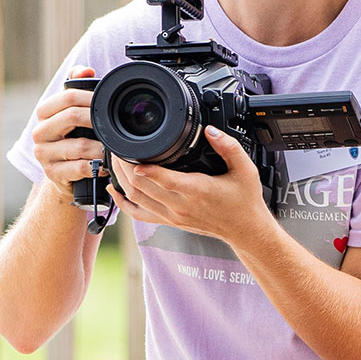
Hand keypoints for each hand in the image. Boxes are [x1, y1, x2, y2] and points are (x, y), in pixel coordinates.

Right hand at [28, 66, 102, 202]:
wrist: (64, 174)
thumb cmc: (73, 138)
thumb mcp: (73, 111)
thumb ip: (78, 87)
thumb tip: (86, 71)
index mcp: (44, 112)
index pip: (68, 96)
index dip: (92, 97)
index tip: (109, 102)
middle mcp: (39, 131)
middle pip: (72, 116)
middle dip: (97, 120)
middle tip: (115, 124)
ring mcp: (43, 154)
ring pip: (80, 145)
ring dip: (101, 147)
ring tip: (114, 147)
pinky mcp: (52, 173)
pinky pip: (81, 167)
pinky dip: (97, 166)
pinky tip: (105, 165)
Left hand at [108, 126, 272, 245]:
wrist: (245, 230)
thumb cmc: (244, 200)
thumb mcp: (245, 168)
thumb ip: (228, 146)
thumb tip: (210, 130)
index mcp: (197, 190)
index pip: (164, 179)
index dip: (144, 167)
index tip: (130, 152)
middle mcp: (181, 205)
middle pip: (142, 187)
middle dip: (125, 166)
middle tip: (118, 147)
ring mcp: (173, 216)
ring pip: (137, 199)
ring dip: (122, 180)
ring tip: (115, 161)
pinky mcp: (170, 221)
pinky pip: (140, 215)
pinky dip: (124, 203)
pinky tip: (115, 191)